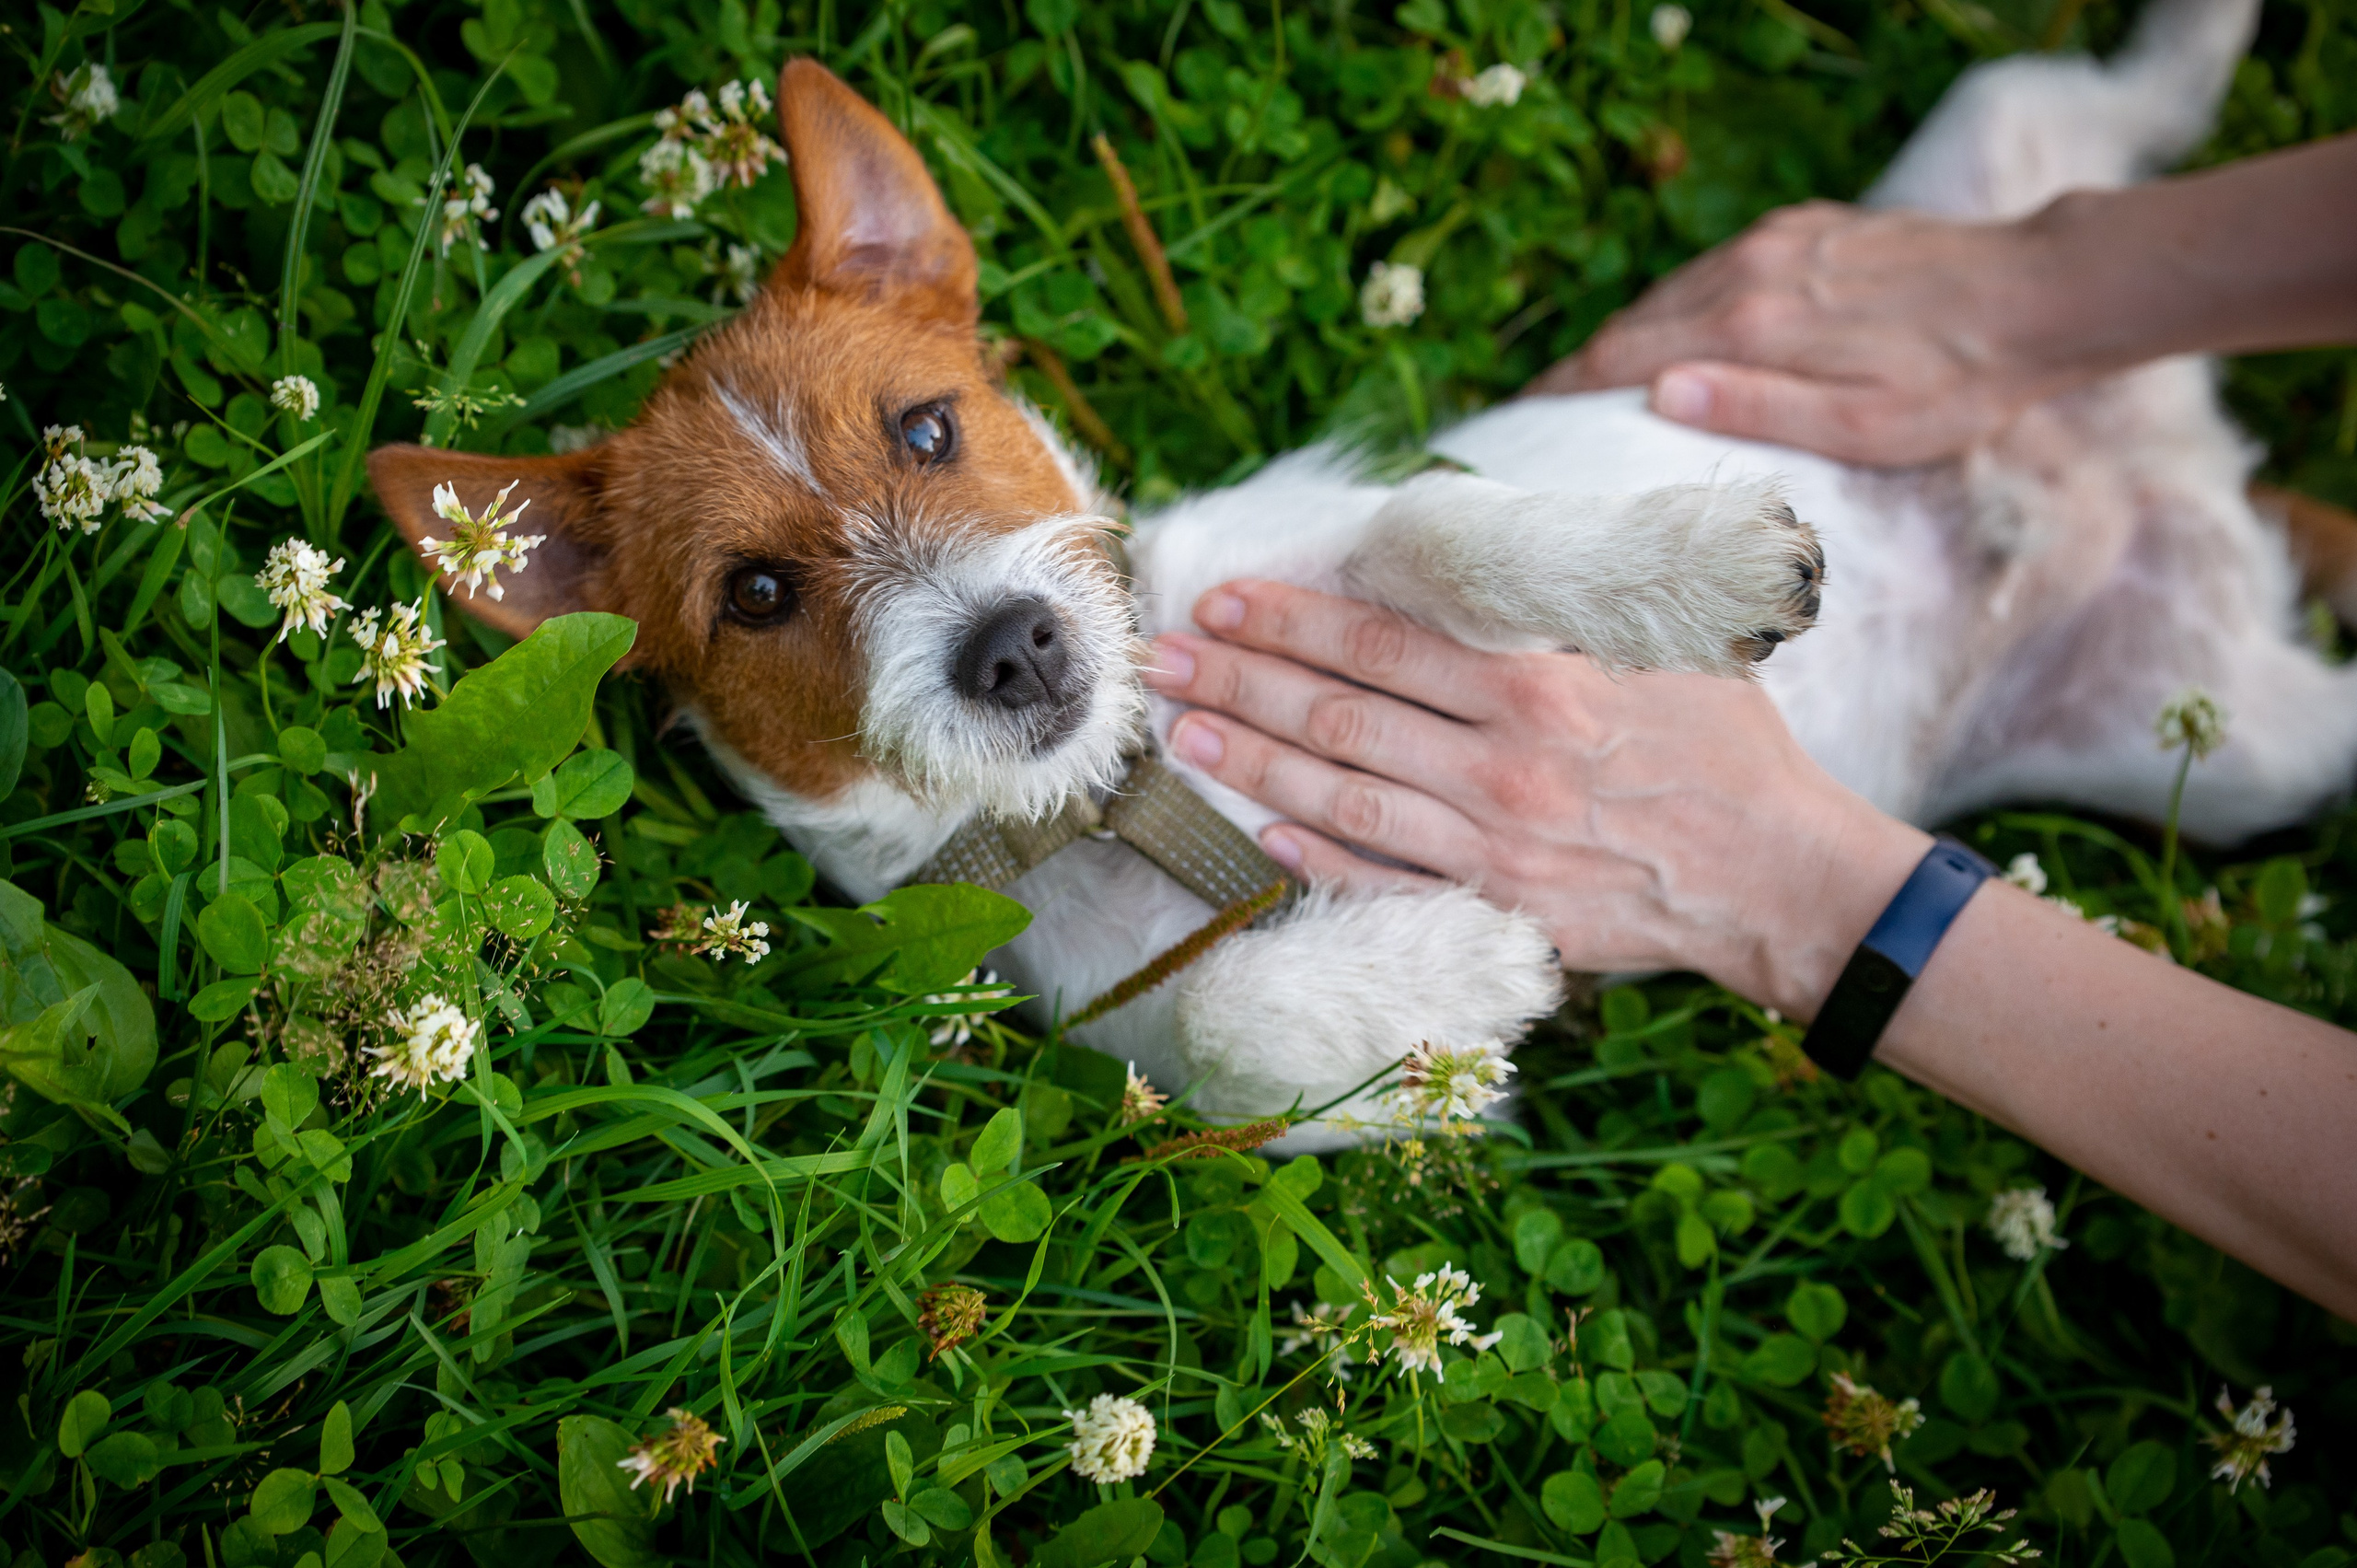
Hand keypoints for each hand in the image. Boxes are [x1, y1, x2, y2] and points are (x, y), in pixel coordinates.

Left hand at [1145, 579, 1930, 1016]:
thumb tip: (1476, 549)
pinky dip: (1321, 860)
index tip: (1223, 602)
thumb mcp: (1663, 643)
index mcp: (1537, 682)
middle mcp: (1503, 762)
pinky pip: (1390, 882)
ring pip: (1346, 796)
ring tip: (1185, 735)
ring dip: (1255, 763)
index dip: (1289, 620)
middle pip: (1340, 713)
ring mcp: (1496, 843)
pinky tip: (1261, 835)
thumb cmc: (1727, 747)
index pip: (1380, 640)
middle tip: (1165, 662)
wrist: (1783, 875)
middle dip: (1240, 682)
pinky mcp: (1503, 908)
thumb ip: (1565, 602)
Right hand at [1525, 200, 2080, 464]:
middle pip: (1634, 321)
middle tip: (1538, 411)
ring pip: (1672, 291)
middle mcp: (1751, 271)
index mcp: (1752, 326)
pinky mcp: (1807, 228)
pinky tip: (1680, 329)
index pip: (1622, 357)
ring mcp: (1779, 242)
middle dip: (1580, 366)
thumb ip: (1754, 408)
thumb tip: (1655, 392)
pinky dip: (1680, 302)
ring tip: (1592, 379)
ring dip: (1628, 334)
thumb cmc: (1952, 383)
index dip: (1563, 391)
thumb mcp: (1858, 425)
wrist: (2037, 294)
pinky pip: (1717, 266)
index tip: (1519, 421)